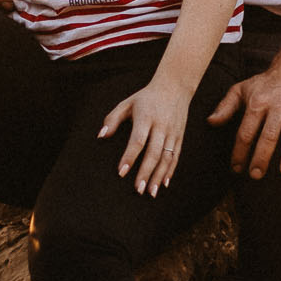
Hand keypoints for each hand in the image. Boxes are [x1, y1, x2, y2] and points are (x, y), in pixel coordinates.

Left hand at [100, 78, 192, 196]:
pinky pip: (176, 156)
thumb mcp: (127, 103)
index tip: (121, 172)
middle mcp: (161, 126)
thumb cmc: (145, 98)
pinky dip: (170, 171)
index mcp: (146, 117)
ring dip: (159, 176)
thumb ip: (113, 119)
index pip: (138, 140)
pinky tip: (164, 184)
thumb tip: (101, 136)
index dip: (129, 157)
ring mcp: (173, 132)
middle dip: (146, 173)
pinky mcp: (180, 136)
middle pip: (154, 153)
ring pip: (167, 158)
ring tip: (150, 193)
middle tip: (138, 190)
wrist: (175, 87)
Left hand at [207, 65, 280, 178]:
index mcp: (258, 103)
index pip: (246, 131)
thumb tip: (210, 122)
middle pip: (269, 135)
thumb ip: (225, 107)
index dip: (239, 152)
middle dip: (262, 157)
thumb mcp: (240, 90)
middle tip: (256, 175)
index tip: (236, 169)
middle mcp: (278, 106)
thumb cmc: (264, 85)